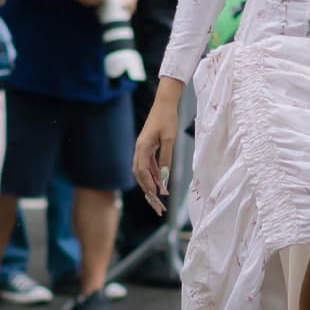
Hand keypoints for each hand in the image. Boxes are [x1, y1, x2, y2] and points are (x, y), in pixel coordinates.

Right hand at [132, 89, 179, 215]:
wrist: (165, 103)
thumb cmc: (168, 119)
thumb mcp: (170, 139)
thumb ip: (166, 159)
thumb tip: (164, 178)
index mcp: (142, 147)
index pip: (141, 171)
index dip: (148, 185)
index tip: (156, 197)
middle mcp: (139, 149)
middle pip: (140, 175)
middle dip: (148, 191)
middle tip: (157, 206)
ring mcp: (143, 149)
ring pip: (144, 172)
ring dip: (151, 185)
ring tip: (160, 200)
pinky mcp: (148, 147)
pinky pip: (149, 165)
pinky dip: (155, 176)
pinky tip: (162, 185)